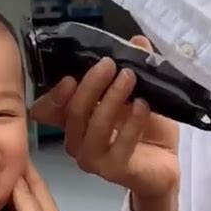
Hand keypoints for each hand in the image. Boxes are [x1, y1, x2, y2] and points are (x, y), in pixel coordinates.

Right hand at [30, 36, 179, 210]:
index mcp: (73, 122)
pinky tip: (142, 105)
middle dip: (90, 87)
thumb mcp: (135, 95)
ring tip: (129, 78)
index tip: (70, 76)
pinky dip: (131, 123)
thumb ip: (131, 69)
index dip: (54, 95)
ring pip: (92, 127)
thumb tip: (136, 41)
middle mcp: (75, 141)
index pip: (48, 111)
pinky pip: (119, 144)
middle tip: (109, 65)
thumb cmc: (142, 129)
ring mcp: (91, 158)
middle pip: (73, 114)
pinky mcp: (112, 170)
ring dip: (110, 100)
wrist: (162, 165)